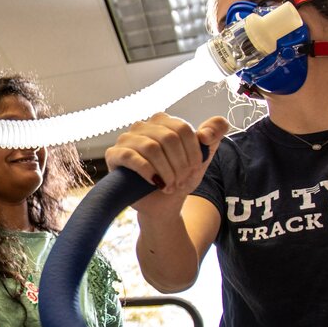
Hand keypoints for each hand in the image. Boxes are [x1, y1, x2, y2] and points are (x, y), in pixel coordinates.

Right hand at [105, 112, 230, 205]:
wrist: (163, 205)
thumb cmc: (180, 178)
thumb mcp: (202, 157)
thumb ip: (213, 135)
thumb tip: (207, 131)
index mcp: (163, 121)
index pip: (183, 129)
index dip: (192, 152)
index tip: (194, 170)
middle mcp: (143, 125)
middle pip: (168, 138)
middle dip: (179, 164)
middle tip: (181, 181)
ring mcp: (126, 138)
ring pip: (151, 147)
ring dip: (165, 171)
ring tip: (169, 185)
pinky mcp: (114, 154)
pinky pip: (130, 157)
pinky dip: (147, 171)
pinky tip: (154, 182)